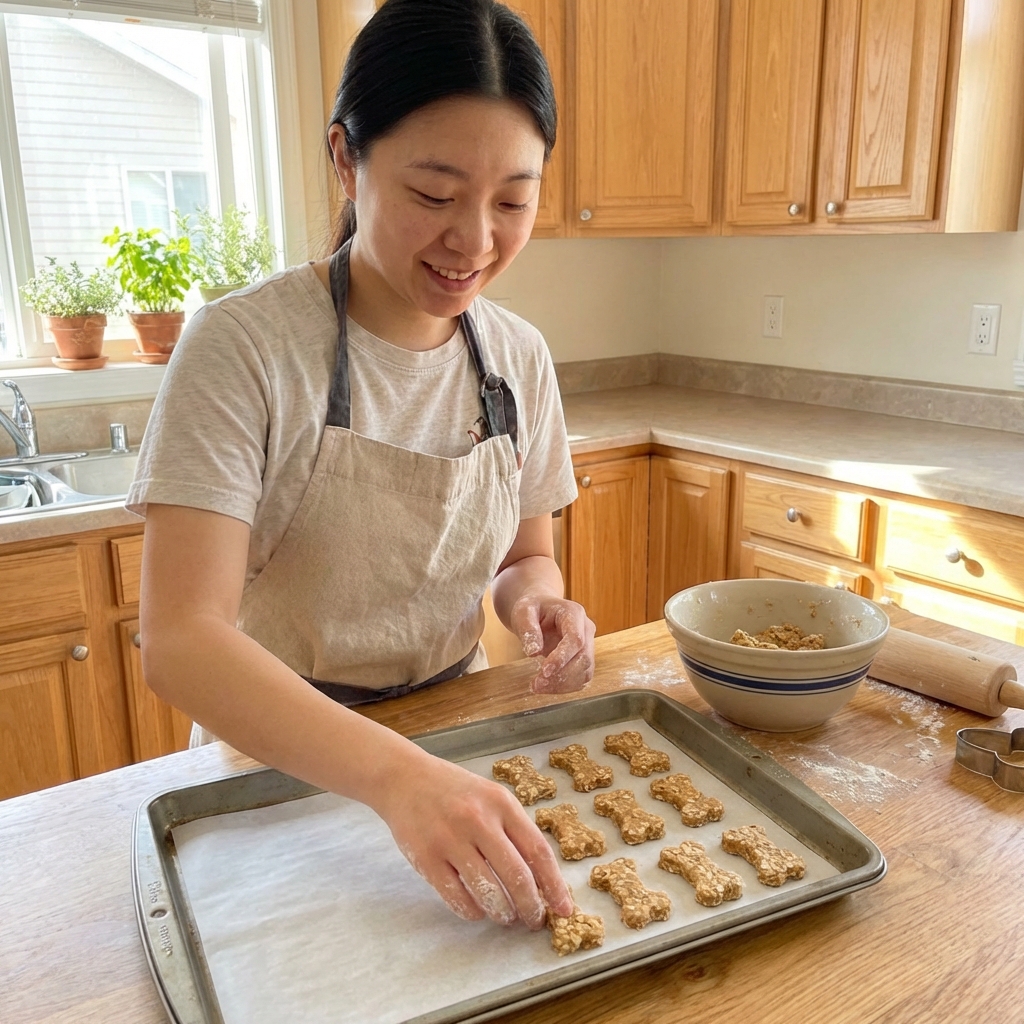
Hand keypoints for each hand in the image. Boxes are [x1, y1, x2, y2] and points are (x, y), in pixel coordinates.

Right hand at [373, 749, 573, 927]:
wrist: (405, 779)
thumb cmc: (456, 791)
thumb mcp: (492, 796)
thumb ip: (514, 830)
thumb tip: (541, 879)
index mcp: (501, 803)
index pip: (537, 851)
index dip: (554, 885)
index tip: (564, 909)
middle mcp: (478, 820)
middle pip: (516, 876)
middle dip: (530, 907)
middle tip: (533, 920)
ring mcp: (450, 840)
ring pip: (488, 892)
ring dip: (502, 912)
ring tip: (506, 916)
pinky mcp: (426, 858)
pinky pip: (457, 897)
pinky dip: (472, 911)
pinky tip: (477, 910)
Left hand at [510, 595, 595, 693]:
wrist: (539, 610)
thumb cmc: (532, 609)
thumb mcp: (523, 612)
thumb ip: (528, 629)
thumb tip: (534, 652)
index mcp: (574, 613)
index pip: (576, 639)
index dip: (562, 658)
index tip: (544, 672)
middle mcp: (586, 628)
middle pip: (584, 658)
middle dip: (561, 676)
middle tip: (536, 685)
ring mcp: (588, 644)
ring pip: (585, 671)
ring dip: (563, 685)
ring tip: (538, 686)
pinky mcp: (584, 658)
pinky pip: (581, 678)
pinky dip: (565, 687)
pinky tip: (547, 686)